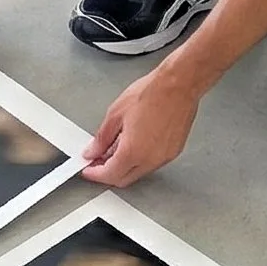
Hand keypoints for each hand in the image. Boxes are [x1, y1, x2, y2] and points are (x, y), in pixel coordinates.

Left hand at [81, 66, 201, 188]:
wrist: (178, 85)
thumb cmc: (151, 94)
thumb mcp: (116, 114)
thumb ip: (101, 139)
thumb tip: (92, 151)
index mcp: (133, 152)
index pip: (109, 175)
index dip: (95, 174)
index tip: (88, 169)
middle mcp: (150, 160)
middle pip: (123, 179)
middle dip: (108, 173)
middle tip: (98, 160)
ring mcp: (164, 158)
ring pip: (138, 172)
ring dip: (124, 166)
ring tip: (115, 147)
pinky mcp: (173, 152)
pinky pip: (152, 164)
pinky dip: (139, 160)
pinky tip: (134, 144)